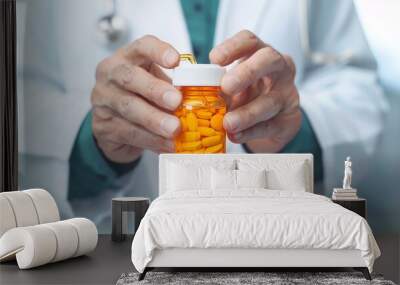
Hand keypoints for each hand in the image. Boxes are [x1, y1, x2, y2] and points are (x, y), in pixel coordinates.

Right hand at [91, 35, 180, 162]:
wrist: (112, 126)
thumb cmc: (140, 98)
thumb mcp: (154, 83)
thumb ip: (173, 85)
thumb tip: (207, 94)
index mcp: (127, 58)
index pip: (140, 47)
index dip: (157, 51)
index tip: (176, 61)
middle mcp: (111, 75)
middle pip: (130, 77)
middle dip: (155, 89)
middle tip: (176, 101)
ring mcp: (103, 101)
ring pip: (129, 108)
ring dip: (154, 119)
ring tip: (174, 129)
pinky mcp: (103, 126)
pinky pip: (129, 132)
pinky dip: (151, 139)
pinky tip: (167, 144)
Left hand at [210, 30, 300, 152]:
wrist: (273, 121)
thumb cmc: (248, 94)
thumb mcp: (233, 84)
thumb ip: (218, 85)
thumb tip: (195, 93)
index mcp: (259, 54)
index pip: (249, 41)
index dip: (232, 47)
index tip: (214, 59)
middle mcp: (278, 69)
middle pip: (268, 60)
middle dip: (247, 72)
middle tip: (226, 86)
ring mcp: (286, 93)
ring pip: (270, 100)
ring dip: (247, 113)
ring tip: (228, 123)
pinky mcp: (288, 120)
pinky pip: (271, 126)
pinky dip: (251, 132)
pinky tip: (236, 135)